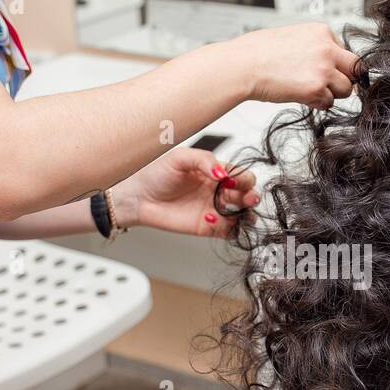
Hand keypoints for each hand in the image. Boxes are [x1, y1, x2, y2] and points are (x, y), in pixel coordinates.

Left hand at [108, 146, 260, 238]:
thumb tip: (222, 172)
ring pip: (243, 214)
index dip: (243, 178)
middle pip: (247, 194)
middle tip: (247, 198)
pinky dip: (231, 229)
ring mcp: (215, 210)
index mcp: (215, 172)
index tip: (232, 180)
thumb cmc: (156, 175)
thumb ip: (204, 160)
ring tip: (241, 212)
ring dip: (247, 214)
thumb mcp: (180, 158)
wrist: (138, 198)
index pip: (241, 174)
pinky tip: (214, 221)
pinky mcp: (208, 228)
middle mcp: (218, 191)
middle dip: (251, 195)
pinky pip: (229, 231)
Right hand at [223, 22, 358, 108]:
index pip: (346, 52)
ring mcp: (324, 68)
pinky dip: (317, 104)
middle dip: (345, 79)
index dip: (336, 65)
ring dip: (331, 94)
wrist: (242, 64)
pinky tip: (300, 96)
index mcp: (321, 32)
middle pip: (355, 69)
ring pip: (346, 89)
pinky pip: (329, 103)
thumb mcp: (292, 36)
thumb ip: (314, 46)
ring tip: (309, 91)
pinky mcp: (316, 88)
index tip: (323, 71)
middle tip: (328, 85)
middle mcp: (327, 48)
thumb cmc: (258, 52)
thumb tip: (327, 61)